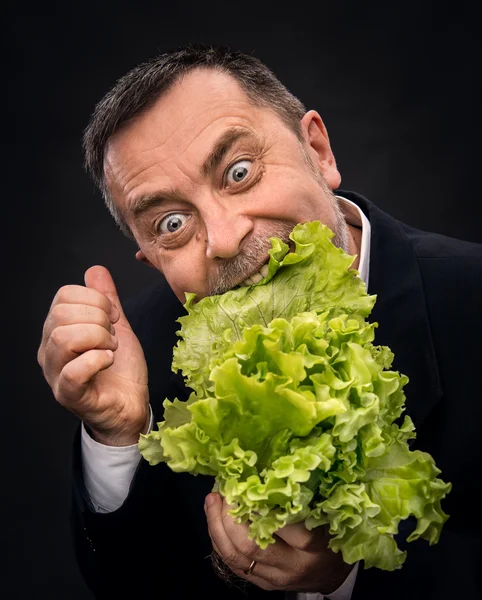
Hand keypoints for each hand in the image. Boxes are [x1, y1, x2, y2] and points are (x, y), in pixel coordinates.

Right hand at [37, 265, 148, 445]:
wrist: (130, 407)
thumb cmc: (121, 371)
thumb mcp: (117, 327)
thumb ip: (106, 300)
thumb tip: (95, 270)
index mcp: (59, 330)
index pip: (63, 295)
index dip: (95, 300)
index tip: (113, 316)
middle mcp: (50, 350)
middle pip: (62, 314)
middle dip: (98, 319)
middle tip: (112, 337)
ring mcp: (55, 374)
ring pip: (63, 337)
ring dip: (98, 339)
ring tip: (110, 350)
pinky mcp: (68, 395)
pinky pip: (73, 370)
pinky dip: (97, 359)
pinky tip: (109, 361)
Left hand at [204, 493, 352, 593]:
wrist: (331, 575)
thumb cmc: (329, 537)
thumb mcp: (324, 515)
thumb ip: (300, 499)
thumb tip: (269, 469)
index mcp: (311, 544)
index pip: (280, 522)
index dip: (256, 502)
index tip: (244, 481)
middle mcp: (291, 564)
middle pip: (250, 543)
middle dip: (229, 516)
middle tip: (222, 491)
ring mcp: (274, 577)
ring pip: (235, 557)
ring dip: (216, 527)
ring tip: (211, 501)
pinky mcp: (262, 584)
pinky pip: (233, 565)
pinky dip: (219, 541)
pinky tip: (215, 522)